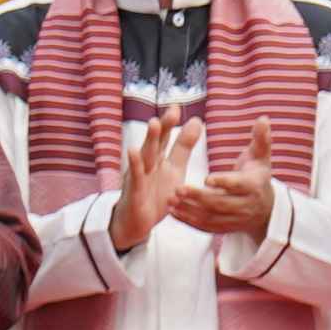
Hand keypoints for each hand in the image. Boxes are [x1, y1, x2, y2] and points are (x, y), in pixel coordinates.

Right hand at [107, 113, 195, 252]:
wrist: (136, 223)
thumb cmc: (154, 194)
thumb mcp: (174, 169)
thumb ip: (183, 146)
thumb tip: (197, 121)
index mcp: (159, 158)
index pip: (166, 137)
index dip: (171, 122)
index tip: (177, 106)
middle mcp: (148, 163)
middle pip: (156, 142)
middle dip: (164, 127)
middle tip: (172, 111)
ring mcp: (139, 175)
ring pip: (146, 155)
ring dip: (150, 140)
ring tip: (154, 123)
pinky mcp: (134, 190)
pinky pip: (135, 176)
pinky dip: (135, 164)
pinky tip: (133, 151)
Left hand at [173, 148, 283, 242]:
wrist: (265, 207)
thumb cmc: (257, 174)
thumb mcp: (261, 156)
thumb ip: (260, 138)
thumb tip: (263, 118)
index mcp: (254, 186)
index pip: (239, 185)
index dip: (224, 182)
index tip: (206, 178)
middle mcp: (246, 206)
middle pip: (221, 203)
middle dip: (198, 197)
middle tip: (178, 188)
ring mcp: (235, 220)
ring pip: (211, 217)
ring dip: (189, 210)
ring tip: (170, 199)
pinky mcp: (224, 229)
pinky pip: (205, 227)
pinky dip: (189, 221)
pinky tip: (173, 211)